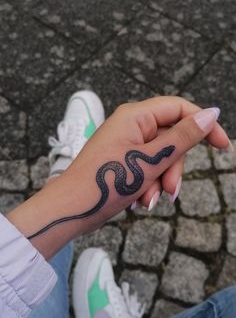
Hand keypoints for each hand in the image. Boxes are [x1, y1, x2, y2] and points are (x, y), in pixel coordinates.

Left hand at [68, 95, 229, 216]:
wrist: (72, 209)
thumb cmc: (105, 181)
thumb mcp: (151, 160)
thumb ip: (183, 137)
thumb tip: (211, 114)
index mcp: (136, 116)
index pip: (180, 108)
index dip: (204, 124)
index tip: (223, 146)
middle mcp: (132, 126)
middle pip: (173, 138)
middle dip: (174, 167)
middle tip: (170, 190)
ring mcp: (127, 145)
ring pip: (162, 158)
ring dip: (161, 182)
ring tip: (148, 200)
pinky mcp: (125, 162)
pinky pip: (149, 169)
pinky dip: (149, 186)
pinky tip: (139, 201)